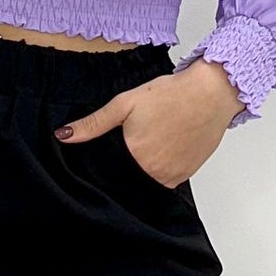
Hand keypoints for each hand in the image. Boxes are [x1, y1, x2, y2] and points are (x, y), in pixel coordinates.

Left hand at [52, 58, 244, 185]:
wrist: (212, 93)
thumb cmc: (171, 94)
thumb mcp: (125, 103)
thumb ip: (94, 123)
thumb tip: (63, 135)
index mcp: (135, 156)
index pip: (108, 174)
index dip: (103, 168)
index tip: (104, 158)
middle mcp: (154, 172)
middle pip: (127, 180)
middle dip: (122, 170)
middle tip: (130, 146)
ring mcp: (172, 176)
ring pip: (146, 183)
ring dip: (140, 172)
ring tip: (145, 147)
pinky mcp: (186, 174)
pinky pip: (165, 181)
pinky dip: (158, 171)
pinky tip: (159, 152)